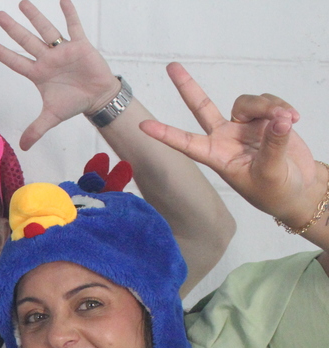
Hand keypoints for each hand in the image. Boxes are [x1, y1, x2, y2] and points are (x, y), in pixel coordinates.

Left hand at [0, 0, 121, 149]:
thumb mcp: (51, 117)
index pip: (15, 61)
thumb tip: (23, 147)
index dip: (1, 53)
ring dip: (35, 16)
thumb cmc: (72, 103)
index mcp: (38, 73)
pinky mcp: (81, 45)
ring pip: (46, 30)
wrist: (96, 98)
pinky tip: (63, 0)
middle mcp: (47, 59)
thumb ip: (36, 129)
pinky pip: (74, 26)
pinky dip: (70, 14)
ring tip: (22, 3)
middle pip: (26, 41)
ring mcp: (63, 50)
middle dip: (13, 29)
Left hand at [140, 63, 323, 226]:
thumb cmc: (275, 191)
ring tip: (287, 119)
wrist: (296, 188)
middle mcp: (224, 137)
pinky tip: (294, 118)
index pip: (185, 143)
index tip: (142, 127)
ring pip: (246, 102)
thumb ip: (274, 145)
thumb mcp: (270, 173)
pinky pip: (268, 102)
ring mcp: (243, 127)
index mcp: (216, 156)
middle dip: (187, 86)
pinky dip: (281, 106)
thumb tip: (279, 119)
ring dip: (268, 105)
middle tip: (171, 66)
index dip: (165, 134)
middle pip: (201, 106)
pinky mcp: (264, 119)